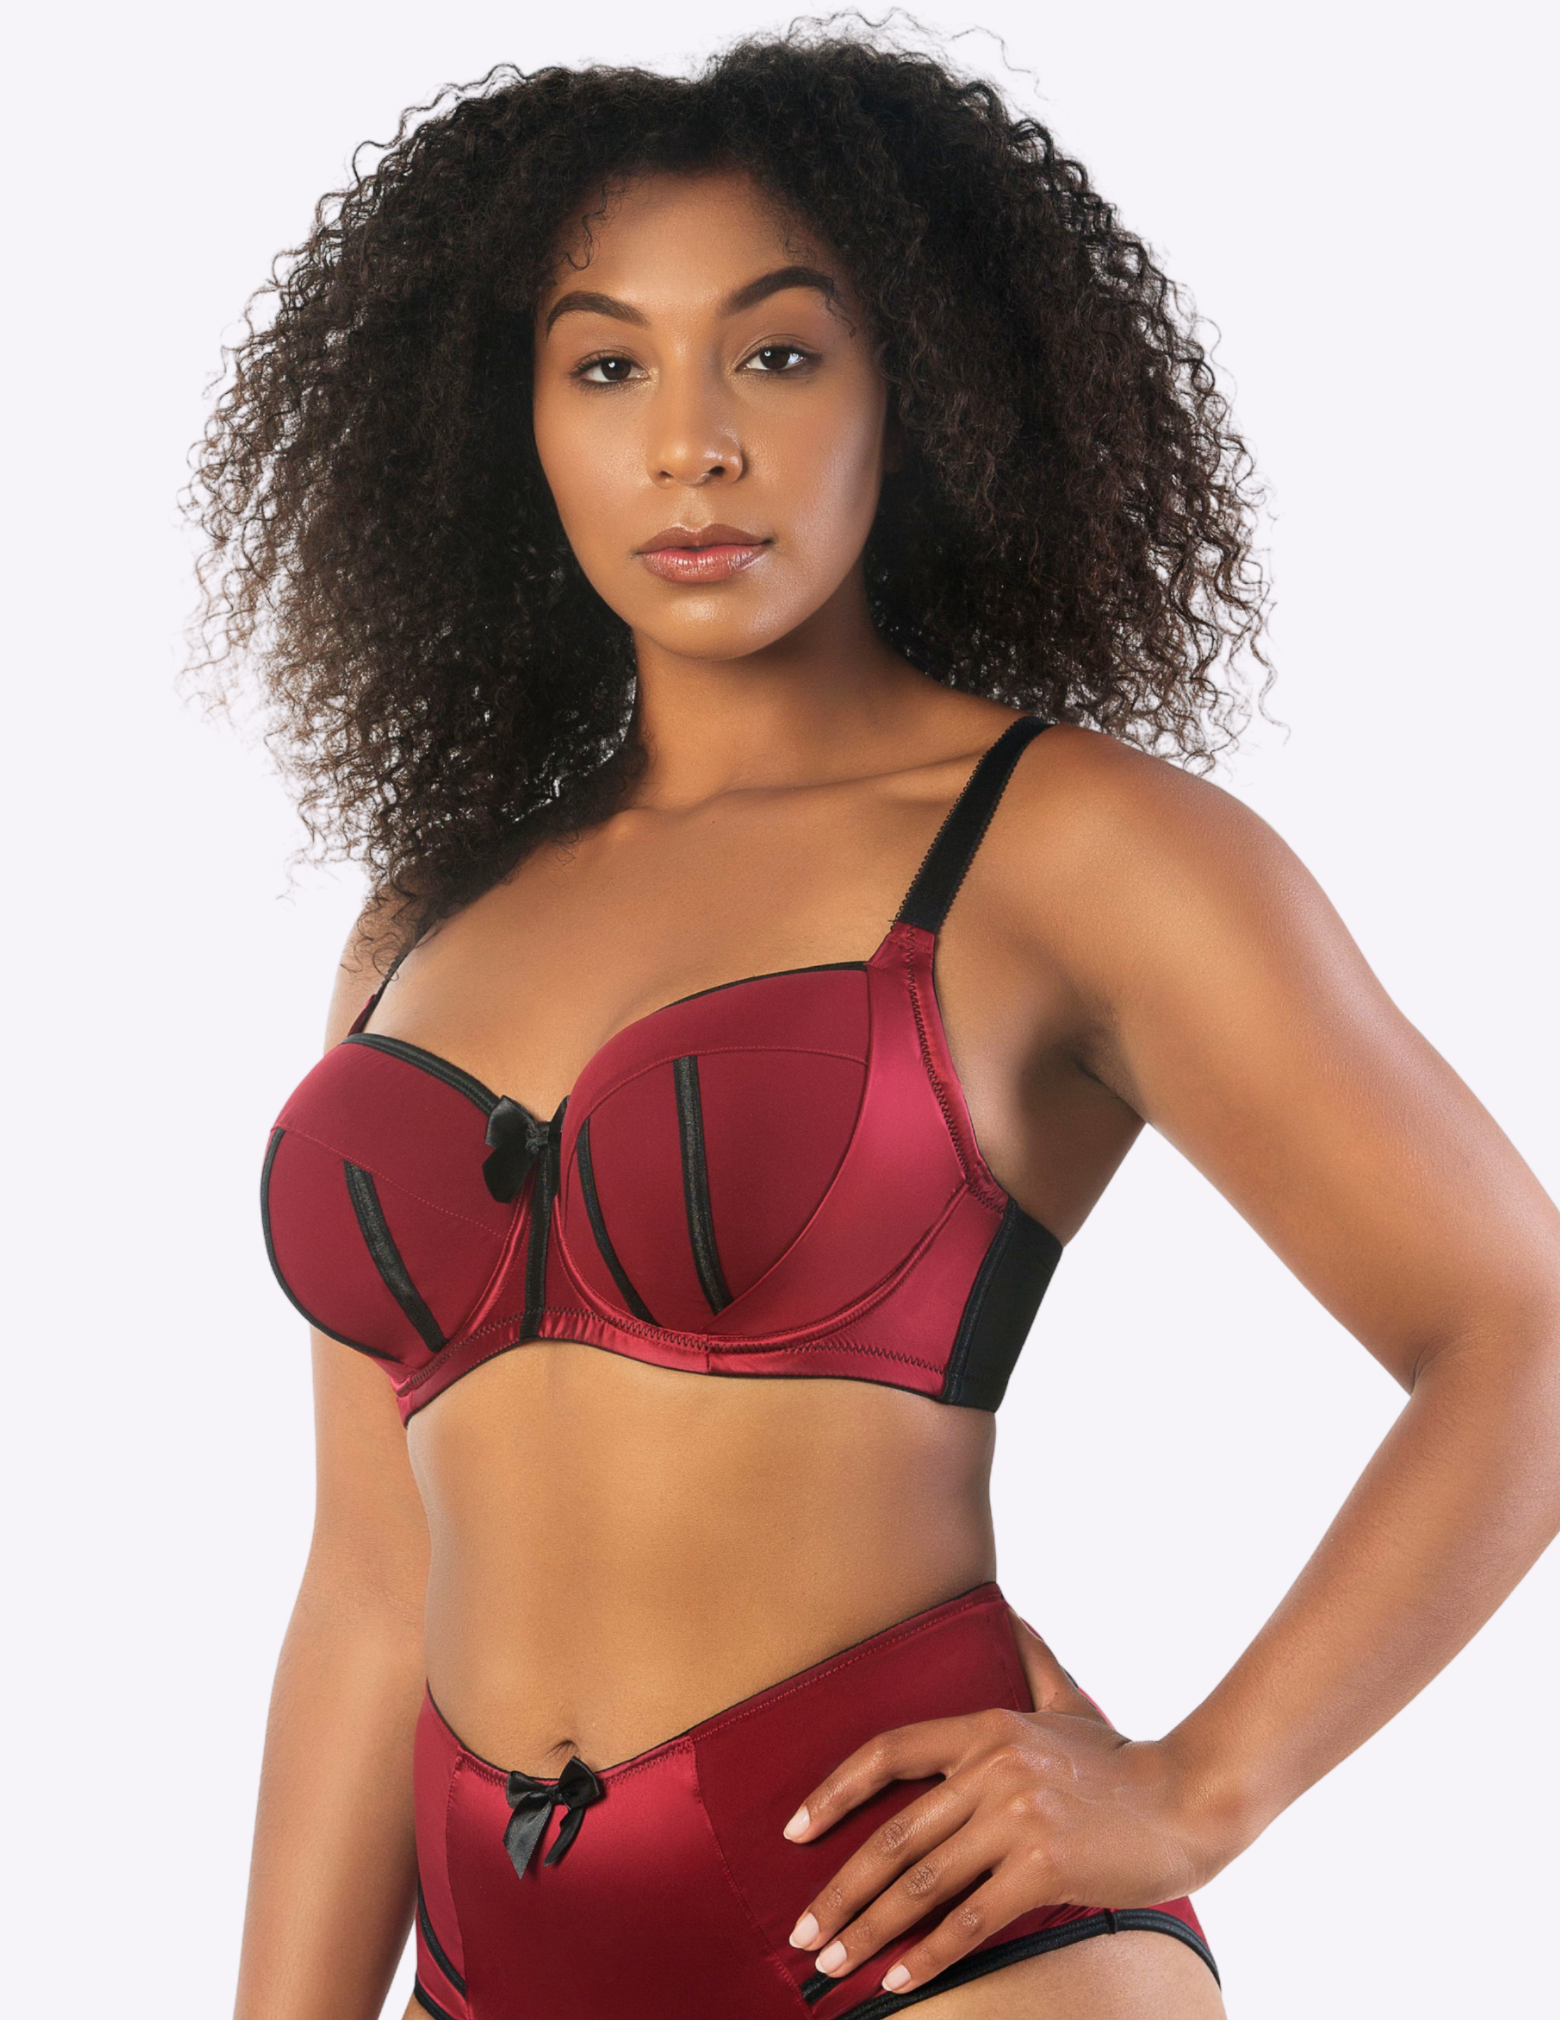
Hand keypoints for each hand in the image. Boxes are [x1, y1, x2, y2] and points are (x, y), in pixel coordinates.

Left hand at [782, 1608, 1227, 1997]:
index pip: (888, 1752)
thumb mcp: (1068, 1702)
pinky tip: (896, 1978)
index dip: (834, 1792)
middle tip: (804, 1933)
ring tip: (834, 1961)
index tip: (795, 1832)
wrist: (1189, 1800)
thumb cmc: (1123, 1762)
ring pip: (921, 1883)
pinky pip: (968, 1919)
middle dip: (840, 1890)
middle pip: (894, 1836)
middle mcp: (991, 1768)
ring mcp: (1015, 1817)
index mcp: (986, 1728)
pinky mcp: (1040, 1866)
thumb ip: (1033, 1661)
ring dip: (869, 1928)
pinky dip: (927, 1954)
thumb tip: (1010, 1613)